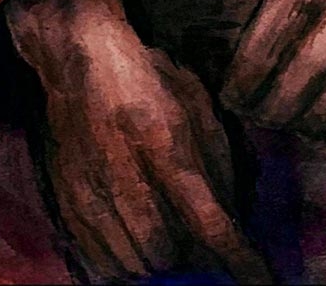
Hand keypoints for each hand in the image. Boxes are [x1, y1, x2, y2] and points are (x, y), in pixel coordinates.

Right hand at [4, 0, 270, 284]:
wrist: (80, 61)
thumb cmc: (147, 76)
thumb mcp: (195, 102)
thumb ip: (218, 159)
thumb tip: (234, 214)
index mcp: (163, 140)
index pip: (207, 219)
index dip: (237, 257)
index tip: (259, 277)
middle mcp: (122, 172)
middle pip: (166, 251)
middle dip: (191, 251)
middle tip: (198, 232)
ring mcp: (88, 193)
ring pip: (134, 263)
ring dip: (160, 257)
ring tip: (167, 227)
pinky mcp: (67, 206)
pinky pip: (102, 262)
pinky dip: (127, 260)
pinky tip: (138, 235)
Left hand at [222, 0, 325, 144]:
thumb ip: (275, 14)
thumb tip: (243, 74)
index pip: (257, 56)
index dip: (236, 87)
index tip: (229, 95)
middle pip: (289, 94)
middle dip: (262, 113)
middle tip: (254, 111)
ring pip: (325, 115)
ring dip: (297, 124)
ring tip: (287, 116)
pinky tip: (324, 116)